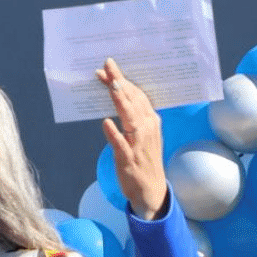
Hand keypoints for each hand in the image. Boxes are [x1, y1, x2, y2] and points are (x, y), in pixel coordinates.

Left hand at [95, 57, 168, 219]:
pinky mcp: (129, 160)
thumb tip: (120, 97)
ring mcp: (138, 144)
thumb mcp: (142, 135)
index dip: (122, 80)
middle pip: (133, 101)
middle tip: (106, 66)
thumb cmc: (143, 159)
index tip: (108, 67)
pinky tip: (106, 122)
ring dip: (119, 100)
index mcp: (150, 121)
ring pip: (130, 118)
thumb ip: (132, 116)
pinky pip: (121, 144)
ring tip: (110, 84)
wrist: (151, 191)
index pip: (136, 95)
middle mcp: (147, 129)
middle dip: (119, 82)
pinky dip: (114, 133)